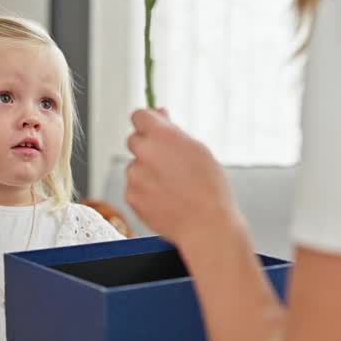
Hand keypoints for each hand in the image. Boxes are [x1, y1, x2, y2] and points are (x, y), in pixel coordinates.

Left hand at [125, 109, 242, 252]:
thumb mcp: (198, 150)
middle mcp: (144, 152)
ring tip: (173, 188)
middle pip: (133, 140)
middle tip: (168, 163)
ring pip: (135, 166)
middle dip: (147, 147)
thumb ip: (174, 132)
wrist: (206, 226)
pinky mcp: (131, 196)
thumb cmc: (210, 189)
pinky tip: (166, 200)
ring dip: (147, 172)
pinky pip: (134, 187)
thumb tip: (160, 115)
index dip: (147, 122)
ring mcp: (135, 176)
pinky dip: (145, 192)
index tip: (153, 129)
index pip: (139, 115)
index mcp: (162, 136)